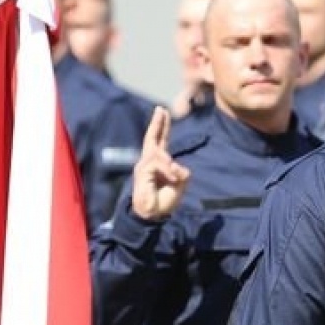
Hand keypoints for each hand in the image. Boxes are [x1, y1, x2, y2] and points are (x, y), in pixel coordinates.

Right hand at [131, 106, 190, 220]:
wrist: (152, 215)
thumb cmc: (163, 201)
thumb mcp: (179, 184)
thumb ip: (182, 173)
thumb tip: (178, 166)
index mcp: (157, 164)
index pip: (160, 142)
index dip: (162, 127)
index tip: (163, 113)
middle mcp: (148, 162)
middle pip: (152, 138)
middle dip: (157, 123)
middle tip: (161, 109)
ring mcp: (143, 166)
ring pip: (159, 154)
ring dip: (169, 165)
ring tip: (174, 177)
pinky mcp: (142, 171)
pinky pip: (158, 163)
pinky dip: (167, 170)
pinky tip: (172, 178)